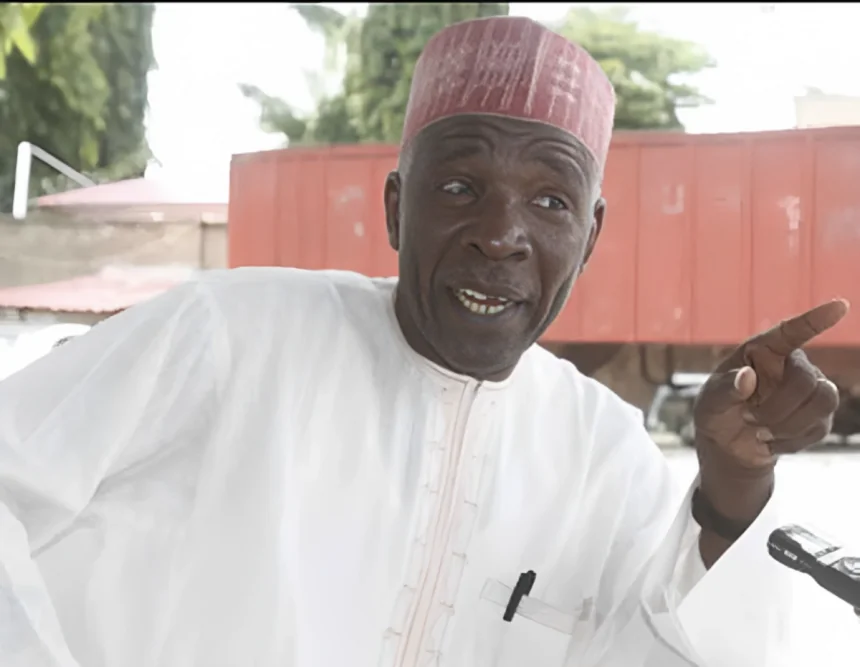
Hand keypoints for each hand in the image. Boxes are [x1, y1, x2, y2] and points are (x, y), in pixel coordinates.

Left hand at [694, 299, 847, 472]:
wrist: (728, 444)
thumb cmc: (716, 412)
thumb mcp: (709, 401)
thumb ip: (724, 389)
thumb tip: (747, 376)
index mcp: (763, 351)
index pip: (790, 332)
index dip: (814, 320)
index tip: (839, 306)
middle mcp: (791, 365)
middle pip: (807, 379)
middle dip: (777, 408)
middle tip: (748, 418)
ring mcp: (810, 390)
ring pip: (824, 400)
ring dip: (789, 423)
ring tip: (760, 432)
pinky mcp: (820, 417)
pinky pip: (819, 427)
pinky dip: (790, 441)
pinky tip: (769, 442)